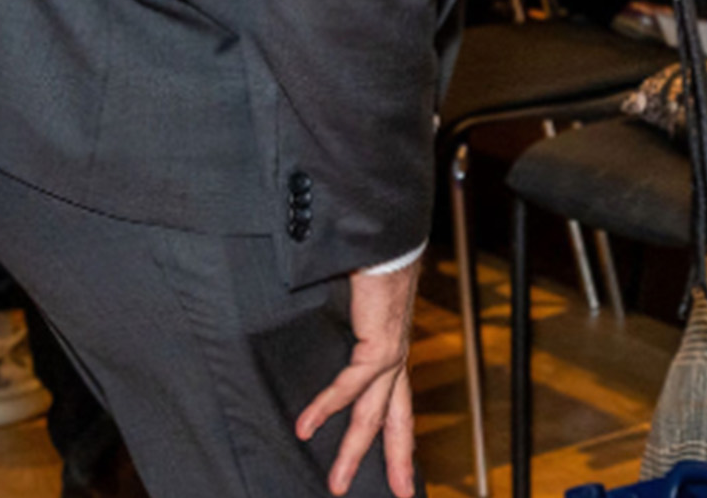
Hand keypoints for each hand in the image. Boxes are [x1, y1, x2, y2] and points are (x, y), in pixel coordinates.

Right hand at [295, 260, 419, 496]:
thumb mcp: (352, 314)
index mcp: (392, 352)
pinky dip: (329, 406)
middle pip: (397, 421)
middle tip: (396, 494)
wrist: (384, 235)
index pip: (397, 406)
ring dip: (353, 450)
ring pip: (376, 413)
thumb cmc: (366, 266)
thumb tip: (317, 359)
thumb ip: (343, 340)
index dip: (398, 439)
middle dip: (394, 462)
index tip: (399, 470)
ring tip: (335, 483)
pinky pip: (354, 383)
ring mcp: (392, 350)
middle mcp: (396, 357)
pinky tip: (307, 426)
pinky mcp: (381, 340)